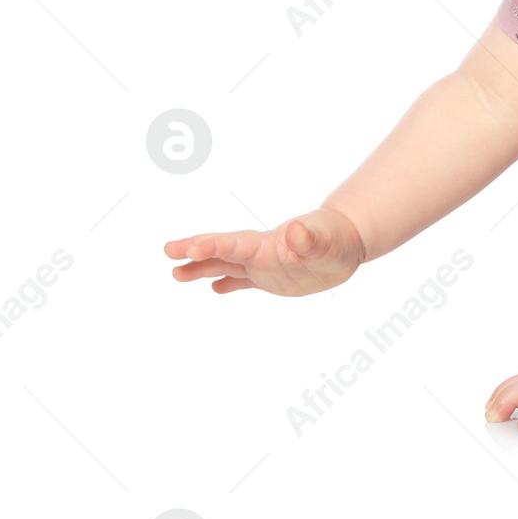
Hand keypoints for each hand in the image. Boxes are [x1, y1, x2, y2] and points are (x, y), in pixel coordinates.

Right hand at [164, 207, 366, 296]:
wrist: (349, 240)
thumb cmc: (338, 239)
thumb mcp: (327, 241)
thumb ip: (309, 237)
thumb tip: (295, 230)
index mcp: (269, 244)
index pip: (234, 244)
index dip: (212, 245)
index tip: (187, 248)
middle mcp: (261, 253)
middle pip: (222, 250)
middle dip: (195, 251)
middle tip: (168, 251)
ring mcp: (264, 265)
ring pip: (226, 266)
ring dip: (202, 269)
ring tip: (175, 274)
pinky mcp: (273, 277)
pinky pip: (245, 281)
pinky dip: (228, 284)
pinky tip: (214, 288)